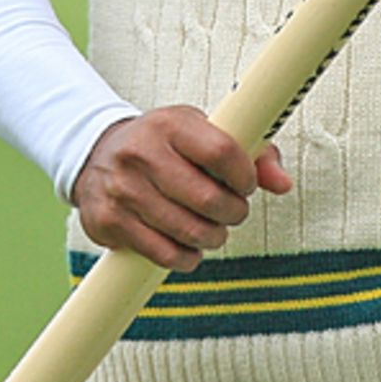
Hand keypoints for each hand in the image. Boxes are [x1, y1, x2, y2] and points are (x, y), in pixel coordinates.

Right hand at [72, 106, 291, 270]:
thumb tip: (283, 183)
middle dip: (233, 213)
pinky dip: (186, 257)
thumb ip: (251, 153)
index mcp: (170, 124)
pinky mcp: (109, 221)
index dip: (245, 176)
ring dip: (213, 237)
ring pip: (187, 230)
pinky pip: (162, 253)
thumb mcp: (203, 133)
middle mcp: (142, 153)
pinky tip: (189, 247)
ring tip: (214, 229)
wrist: (97, 156)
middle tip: (234, 212)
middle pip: (207, 198)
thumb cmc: (164, 145)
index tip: (247, 185)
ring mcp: (123, 189)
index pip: (221, 151)